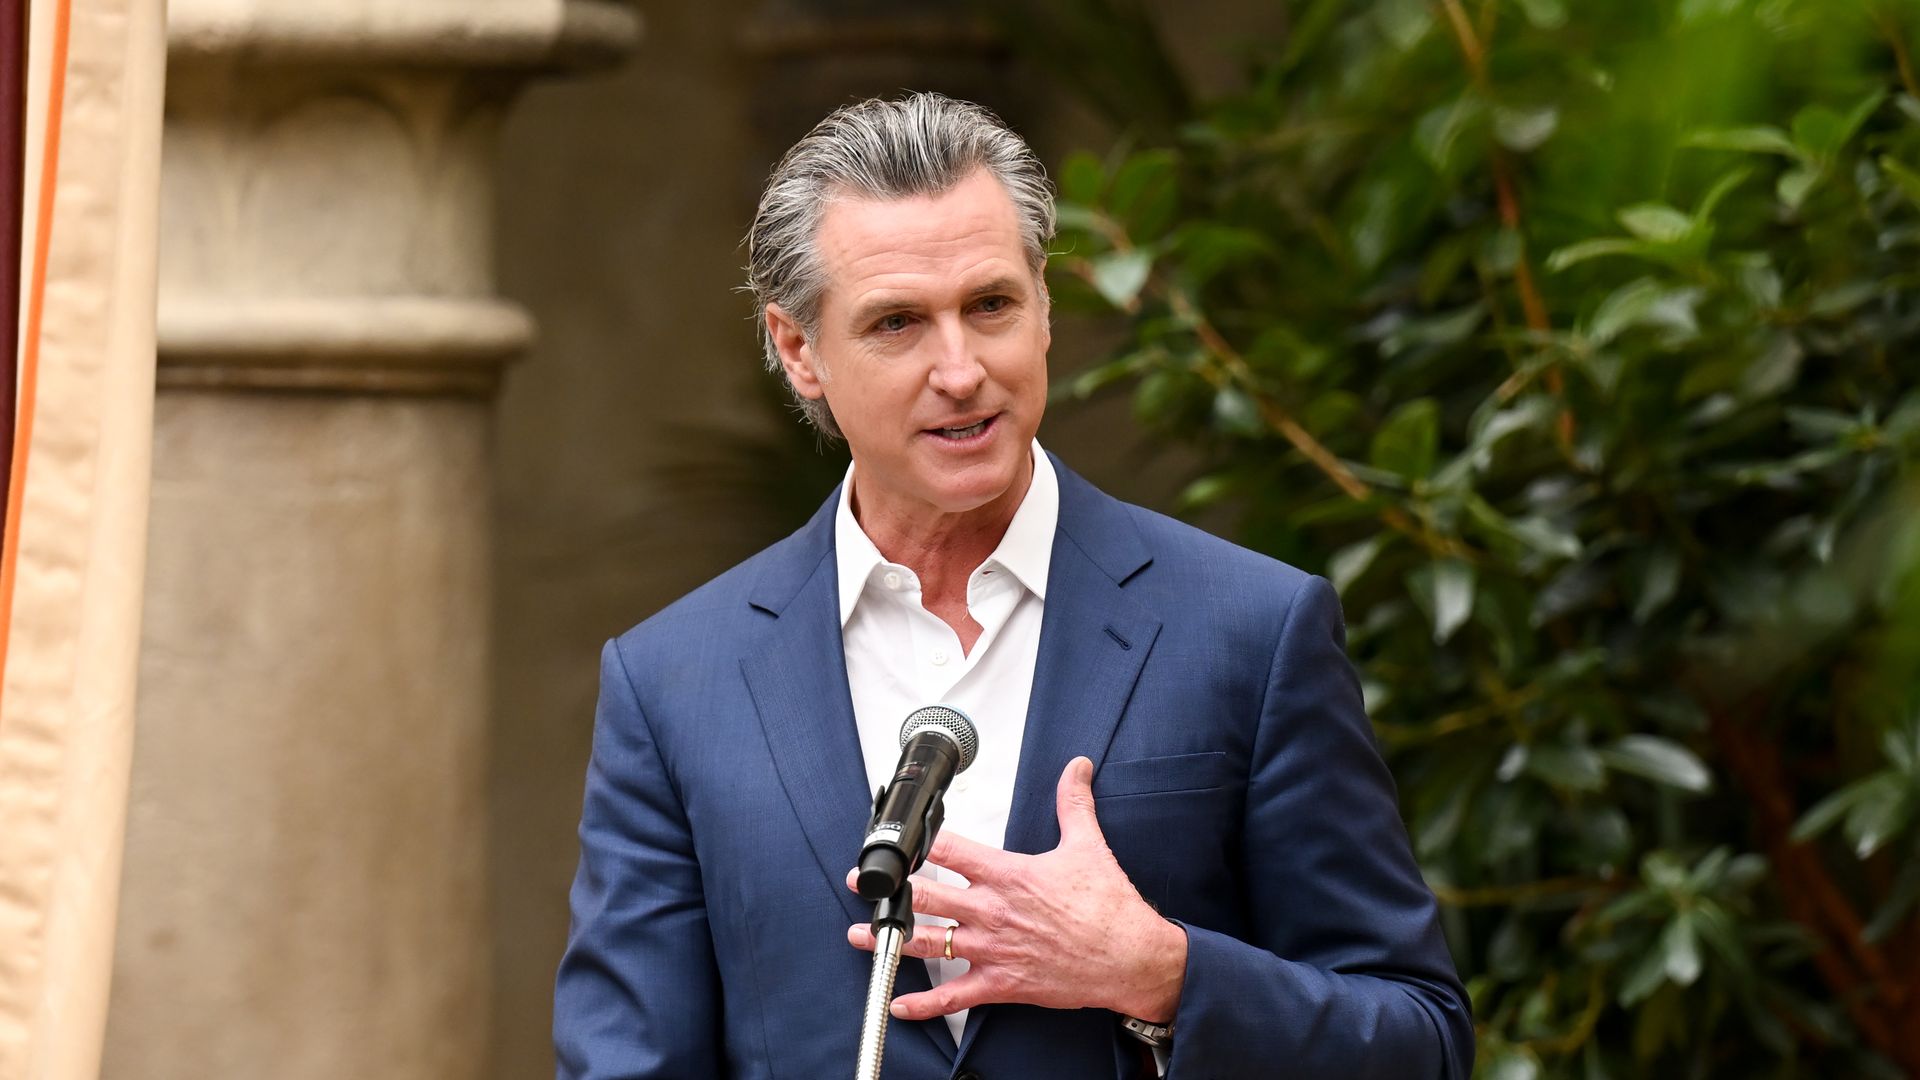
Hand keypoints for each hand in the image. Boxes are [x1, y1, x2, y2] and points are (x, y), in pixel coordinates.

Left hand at [846, 756, 1187, 1022]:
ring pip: (930, 944)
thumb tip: (1077, 767)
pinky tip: (900, 1003)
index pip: (951, 850)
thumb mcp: (1088, 845)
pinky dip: (925, 1003)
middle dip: (889, 889)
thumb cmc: (1109, 908)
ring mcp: (993, 950)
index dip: (919, 840)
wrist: (1129, 957)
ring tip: (861, 936)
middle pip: (928, 896)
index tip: (897, 836)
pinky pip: (955, 997)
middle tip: (862, 883)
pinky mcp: (1002, 984)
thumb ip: (1073, 803)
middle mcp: (993, 912)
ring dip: (890, 940)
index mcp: (1008, 876)